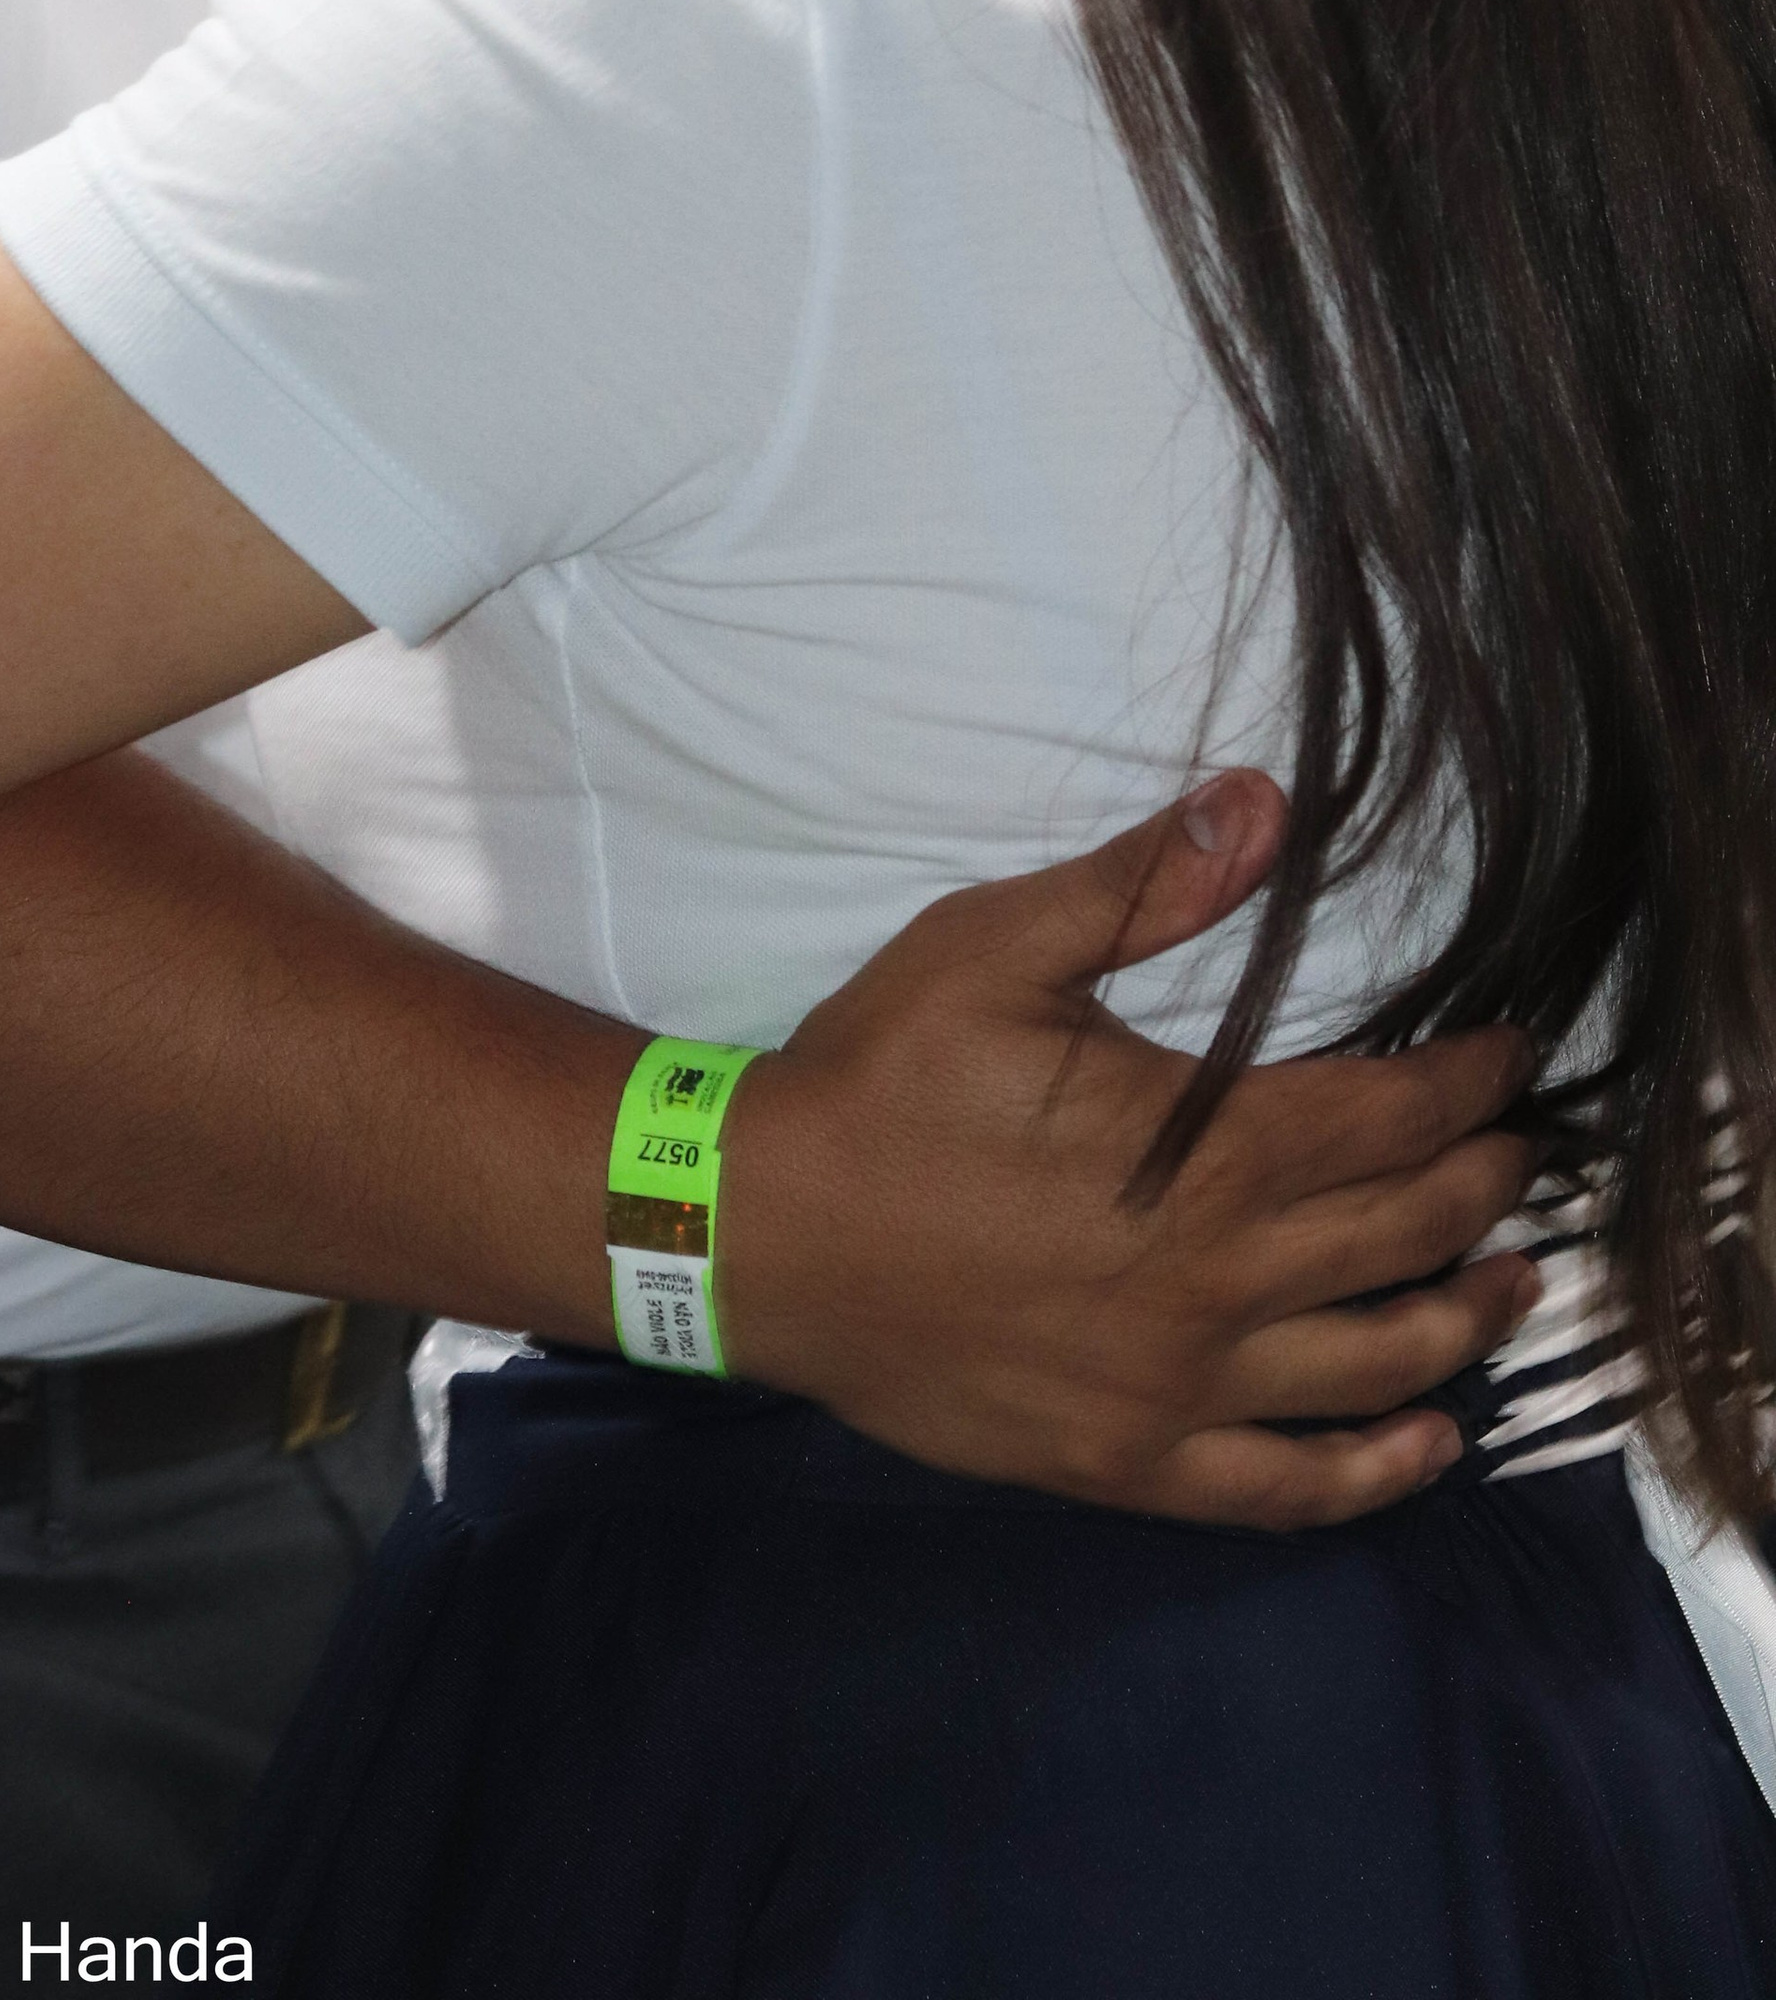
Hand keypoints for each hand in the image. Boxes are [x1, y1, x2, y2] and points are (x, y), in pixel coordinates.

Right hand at [719, 770, 1537, 1526]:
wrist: (762, 1233)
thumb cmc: (880, 1078)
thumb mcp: (995, 947)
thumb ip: (1141, 882)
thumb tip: (1262, 800)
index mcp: (1205, 1147)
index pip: (1391, 1115)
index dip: (1471, 1084)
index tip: (1513, 1059)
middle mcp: (1222, 1277)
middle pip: (1405, 1234)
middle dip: (1484, 1184)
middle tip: (1524, 1154)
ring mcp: (1181, 1384)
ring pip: (1377, 1363)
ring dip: (1465, 1318)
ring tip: (1515, 1279)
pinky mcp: (1131, 1459)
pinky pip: (1288, 1486)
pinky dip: (1375, 1472)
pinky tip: (1427, 1446)